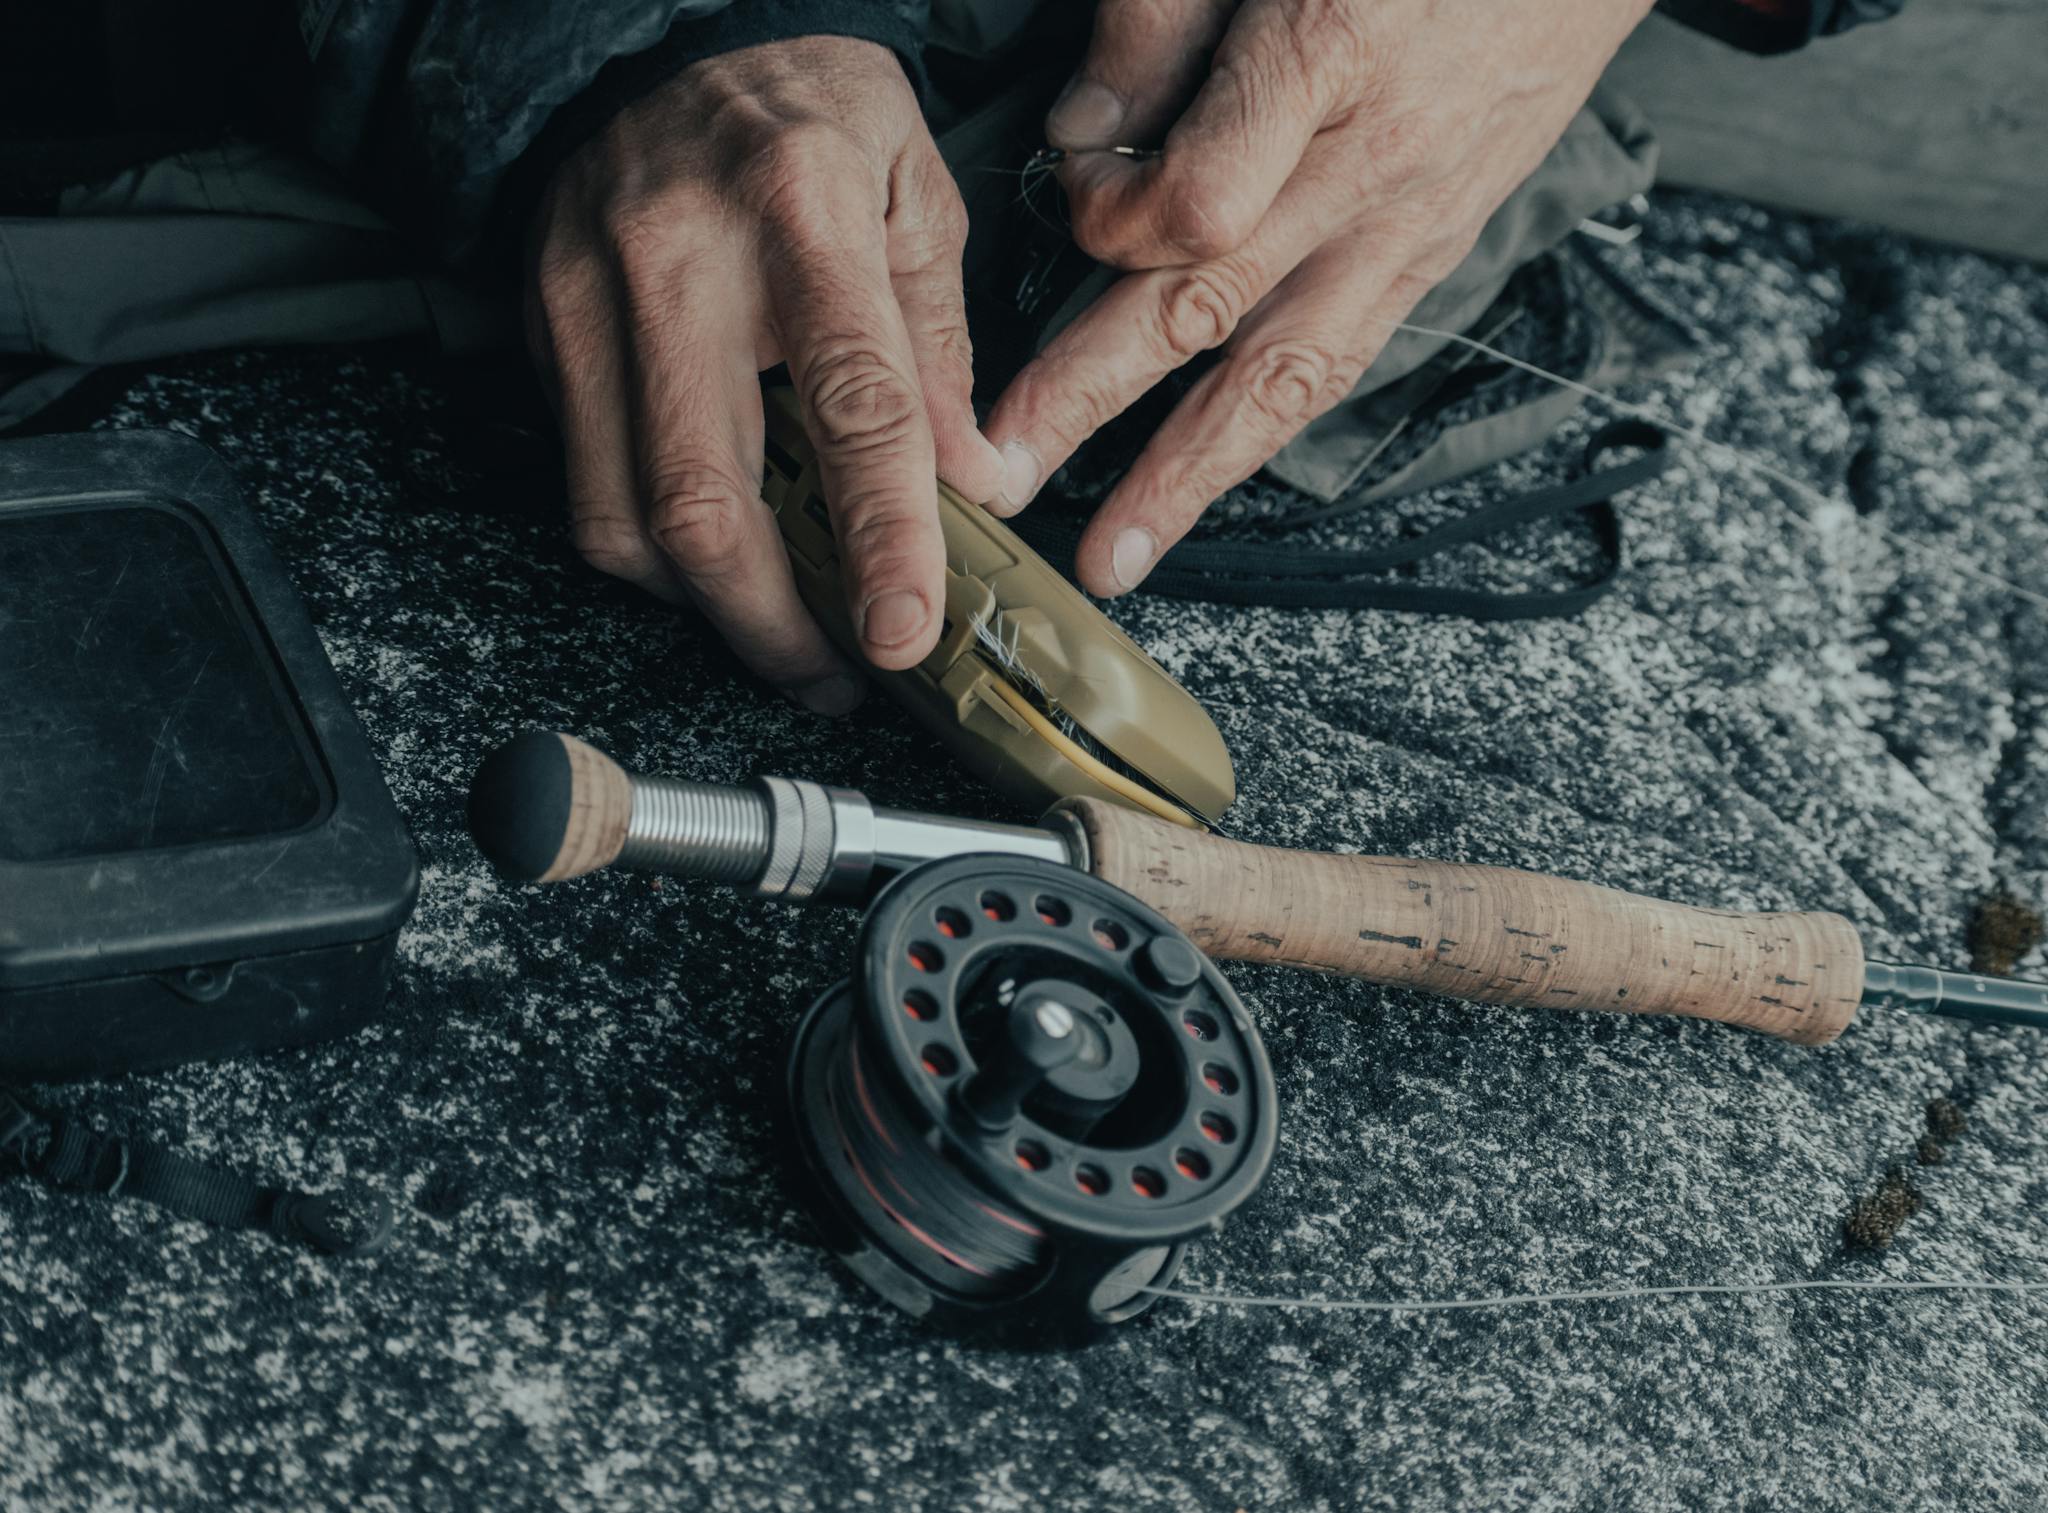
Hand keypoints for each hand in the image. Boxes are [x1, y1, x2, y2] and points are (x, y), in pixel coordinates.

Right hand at [527, 37, 1003, 711]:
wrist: (659, 33)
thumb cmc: (806, 114)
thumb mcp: (916, 192)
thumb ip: (942, 348)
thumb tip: (977, 488)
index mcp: (805, 210)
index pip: (852, 404)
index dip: (880, 538)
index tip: (903, 634)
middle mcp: (681, 258)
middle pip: (706, 501)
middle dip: (774, 625)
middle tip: (840, 676)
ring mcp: (591, 295)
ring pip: (627, 518)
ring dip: (711, 612)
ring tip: (787, 636)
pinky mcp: (541, 326)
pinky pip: (587, 489)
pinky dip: (654, 557)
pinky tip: (717, 560)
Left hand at [983, 0, 1653, 595]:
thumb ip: (1162, 21)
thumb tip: (1078, 134)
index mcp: (1330, 56)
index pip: (1194, 196)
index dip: (1109, 211)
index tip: (1077, 177)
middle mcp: (1370, 164)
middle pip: (1208, 302)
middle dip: (1089, 396)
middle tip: (1004, 471)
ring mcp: (1408, 226)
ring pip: (1280, 372)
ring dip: (1183, 474)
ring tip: (1113, 556)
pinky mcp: (1430, 262)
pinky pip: (1336, 367)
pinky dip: (1260, 439)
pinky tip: (1200, 493)